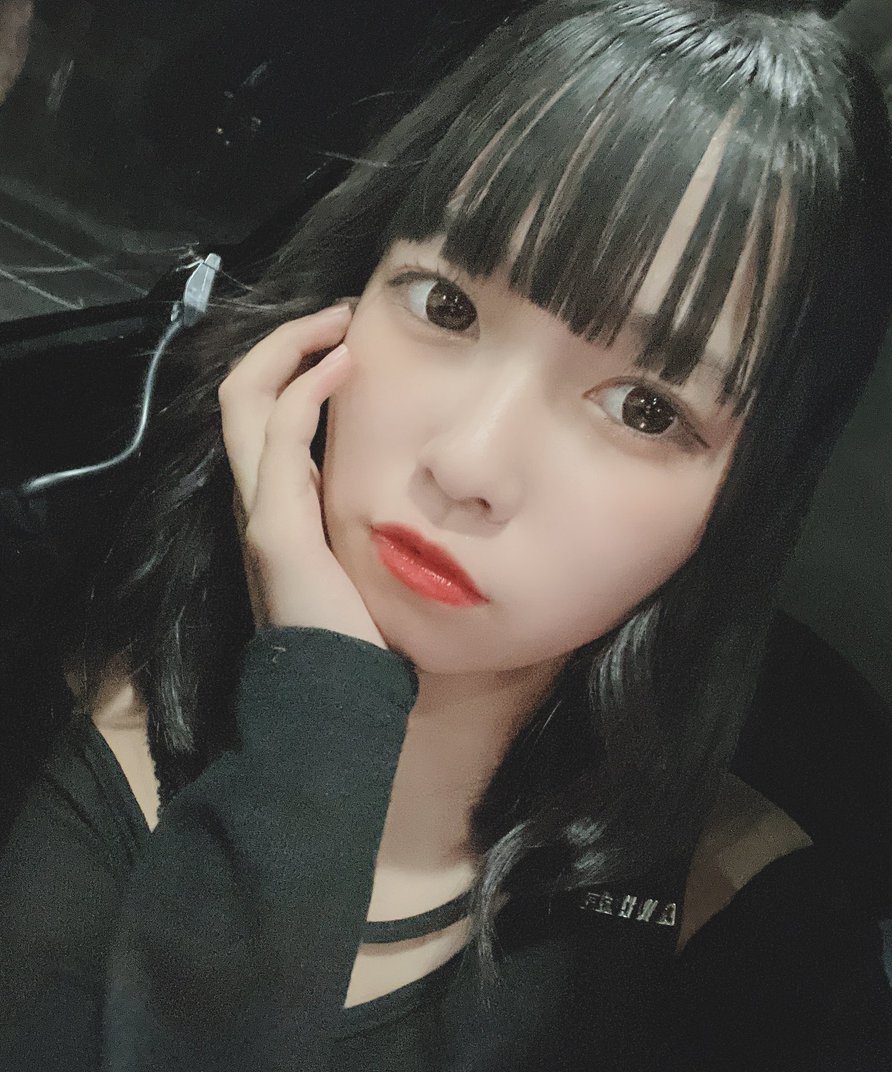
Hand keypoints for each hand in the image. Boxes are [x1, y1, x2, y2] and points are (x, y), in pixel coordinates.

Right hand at [220, 304, 387, 647]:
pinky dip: (307, 391)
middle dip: (283, 342)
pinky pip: (280, 438)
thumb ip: (356, 512)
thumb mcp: (355, 550)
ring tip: (340, 325)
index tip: (345, 343)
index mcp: (276, 499)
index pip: (261, 414)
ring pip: (246, 401)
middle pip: (240, 393)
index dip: (292, 367)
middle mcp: (257, 495)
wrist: (334, 686)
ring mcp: (259, 507)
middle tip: (339, 315)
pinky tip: (344, 367)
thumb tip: (402, 479)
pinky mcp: (275, 526)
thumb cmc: (355, 627)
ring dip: (292, 349)